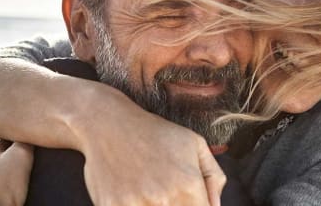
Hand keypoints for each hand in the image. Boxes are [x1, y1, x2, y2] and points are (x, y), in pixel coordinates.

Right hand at [76, 93, 226, 205]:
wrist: (107, 123)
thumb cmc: (154, 133)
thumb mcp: (194, 143)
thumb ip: (213, 177)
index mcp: (188, 185)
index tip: (186, 199)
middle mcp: (164, 198)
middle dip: (175, 205)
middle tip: (164, 192)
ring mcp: (136, 204)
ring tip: (148, 190)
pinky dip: (132, 205)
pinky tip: (131, 194)